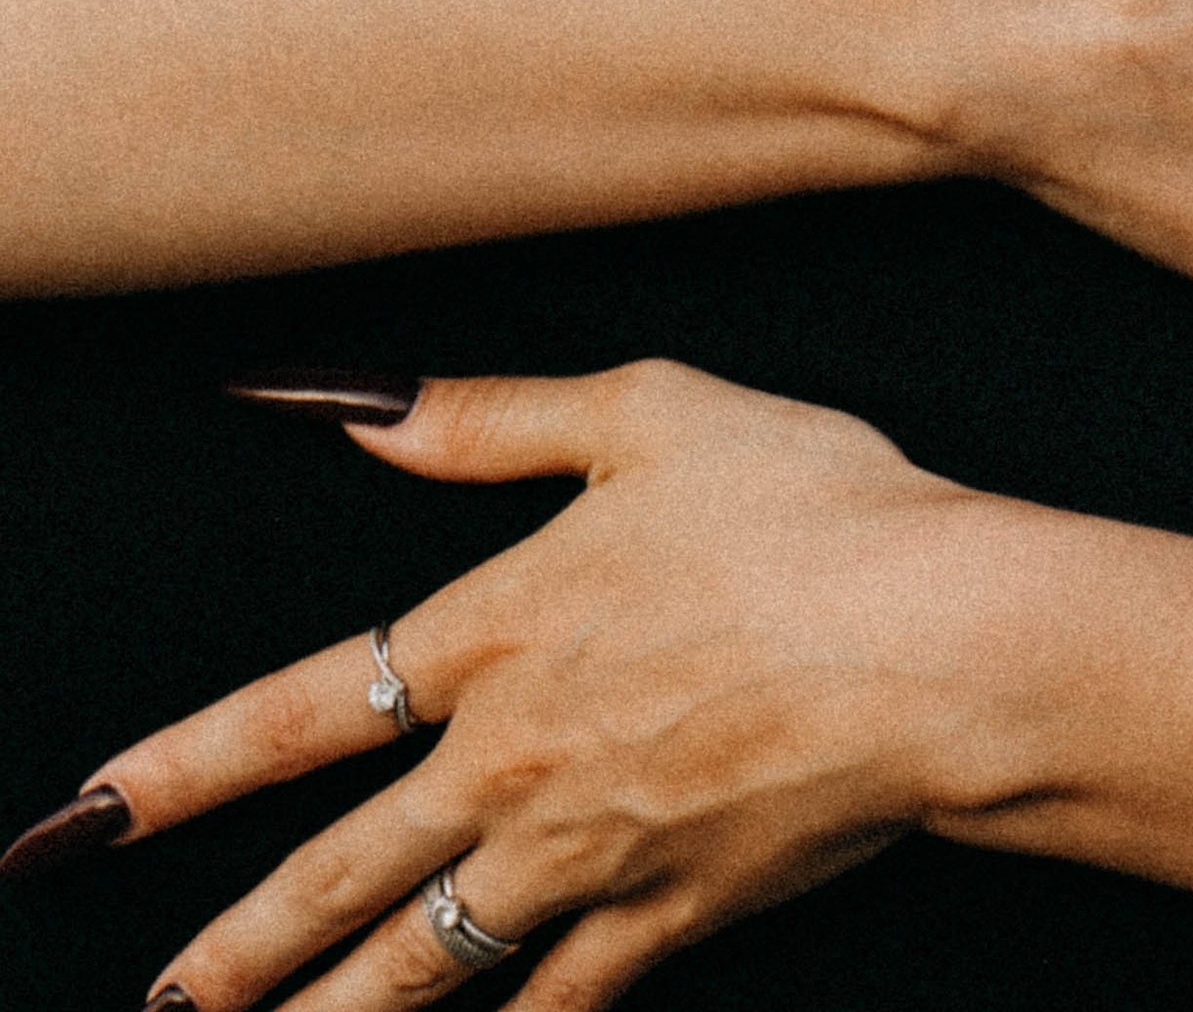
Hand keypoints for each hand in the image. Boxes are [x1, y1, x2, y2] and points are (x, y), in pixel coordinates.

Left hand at [95, 365, 1015, 1011]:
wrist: (939, 642)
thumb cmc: (812, 505)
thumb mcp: (651, 409)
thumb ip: (492, 412)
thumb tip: (349, 407)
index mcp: (501, 627)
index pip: (302, 709)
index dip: (182, 769)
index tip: (84, 819)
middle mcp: (517, 758)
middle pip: (339, 876)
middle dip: (233, 951)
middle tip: (161, 1003)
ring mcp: (590, 852)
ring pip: (426, 966)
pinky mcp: (674, 913)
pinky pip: (561, 1006)